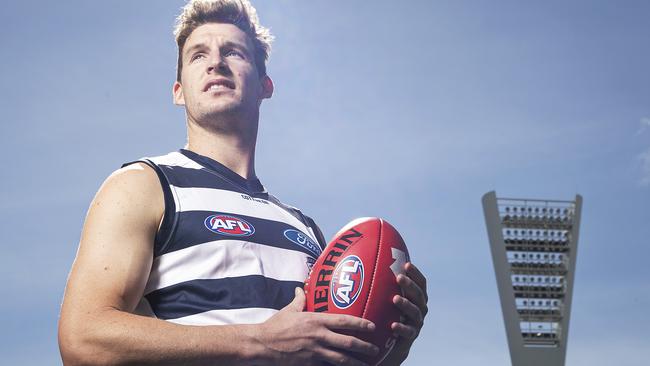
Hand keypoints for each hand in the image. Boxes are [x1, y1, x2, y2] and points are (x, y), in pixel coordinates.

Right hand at [255, 287, 379, 365]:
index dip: (360, 324)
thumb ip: (299, 300)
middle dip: (365, 347)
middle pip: (348, 342)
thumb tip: (301, 288)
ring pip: (342, 359)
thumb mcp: (289, 311)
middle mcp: (319, 336)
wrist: (262, 345)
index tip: (372, 327)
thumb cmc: (275, 326)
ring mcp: (315, 352)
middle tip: (376, 349)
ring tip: (368, 365)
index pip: (344, 321)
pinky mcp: (309, 364)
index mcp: (316, 320)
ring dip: (357, 363)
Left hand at [381, 262, 427, 364]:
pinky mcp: (411, 336)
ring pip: (415, 312)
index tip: (406, 264)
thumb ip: (384, 284)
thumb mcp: (387, 298)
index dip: (415, 273)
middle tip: (398, 277)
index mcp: (417, 297)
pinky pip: (408, 332)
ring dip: (406, 304)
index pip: (420, 283)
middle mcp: (420, 308)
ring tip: (395, 299)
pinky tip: (393, 325)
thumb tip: (366, 264)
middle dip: (410, 285)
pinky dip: (402, 328)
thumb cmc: (387, 313)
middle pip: (419, 295)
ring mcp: (417, 322)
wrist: (390, 341)